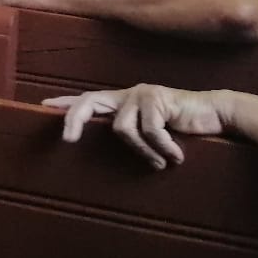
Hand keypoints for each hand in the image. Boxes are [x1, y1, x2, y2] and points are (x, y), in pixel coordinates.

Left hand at [45, 84, 228, 169]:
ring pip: (122, 128)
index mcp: (123, 102)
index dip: (66, 104)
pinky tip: (176, 156)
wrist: (213, 114)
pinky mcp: (158, 98)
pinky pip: (149, 130)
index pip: (88, 99)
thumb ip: (131, 136)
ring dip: (143, 151)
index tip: (44, 107)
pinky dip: (162, 147)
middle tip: (68, 141)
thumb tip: (107, 155)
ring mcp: (142, 94)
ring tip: (162, 163)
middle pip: (89, 101)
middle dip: (74, 119)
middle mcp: (128, 94)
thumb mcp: (151, 133)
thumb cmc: (182, 127)